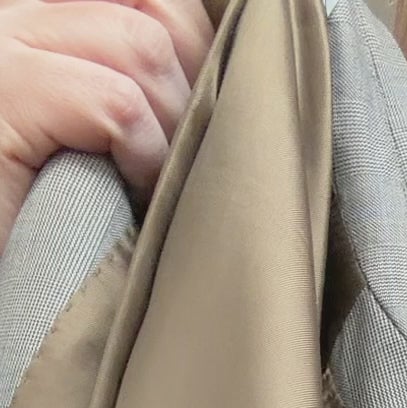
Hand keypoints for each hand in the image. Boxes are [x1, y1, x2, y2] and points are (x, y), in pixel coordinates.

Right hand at [0, 0, 212, 251]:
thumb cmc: (27, 212)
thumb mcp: (83, 134)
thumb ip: (125, 91)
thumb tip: (210, 92)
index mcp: (40, 19)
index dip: (192, 46)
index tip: (202, 114)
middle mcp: (18, 17)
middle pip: (154, 11)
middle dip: (193, 85)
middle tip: (186, 157)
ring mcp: (8, 52)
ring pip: (142, 45)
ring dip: (170, 124)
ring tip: (154, 179)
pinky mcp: (8, 101)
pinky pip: (116, 105)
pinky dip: (143, 153)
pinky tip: (129, 190)